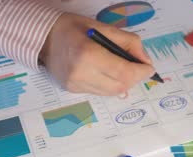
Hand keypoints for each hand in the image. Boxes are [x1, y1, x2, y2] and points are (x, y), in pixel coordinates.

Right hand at [39, 13, 154, 95]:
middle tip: (139, 69)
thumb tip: (145, 61)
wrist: (43, 39)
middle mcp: (81, 74)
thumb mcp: (103, 27)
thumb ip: (128, 42)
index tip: (149, 68)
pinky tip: (106, 72)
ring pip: (111, 92)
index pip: (123, 72)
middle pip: (119, 86)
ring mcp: (75, 85)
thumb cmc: (73, 28)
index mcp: (88, 54)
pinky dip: (109, 84)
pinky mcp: (72, 90)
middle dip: (134, 79)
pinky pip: (99, 92)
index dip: (141, 72)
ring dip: (123, 83)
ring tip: (123, 69)